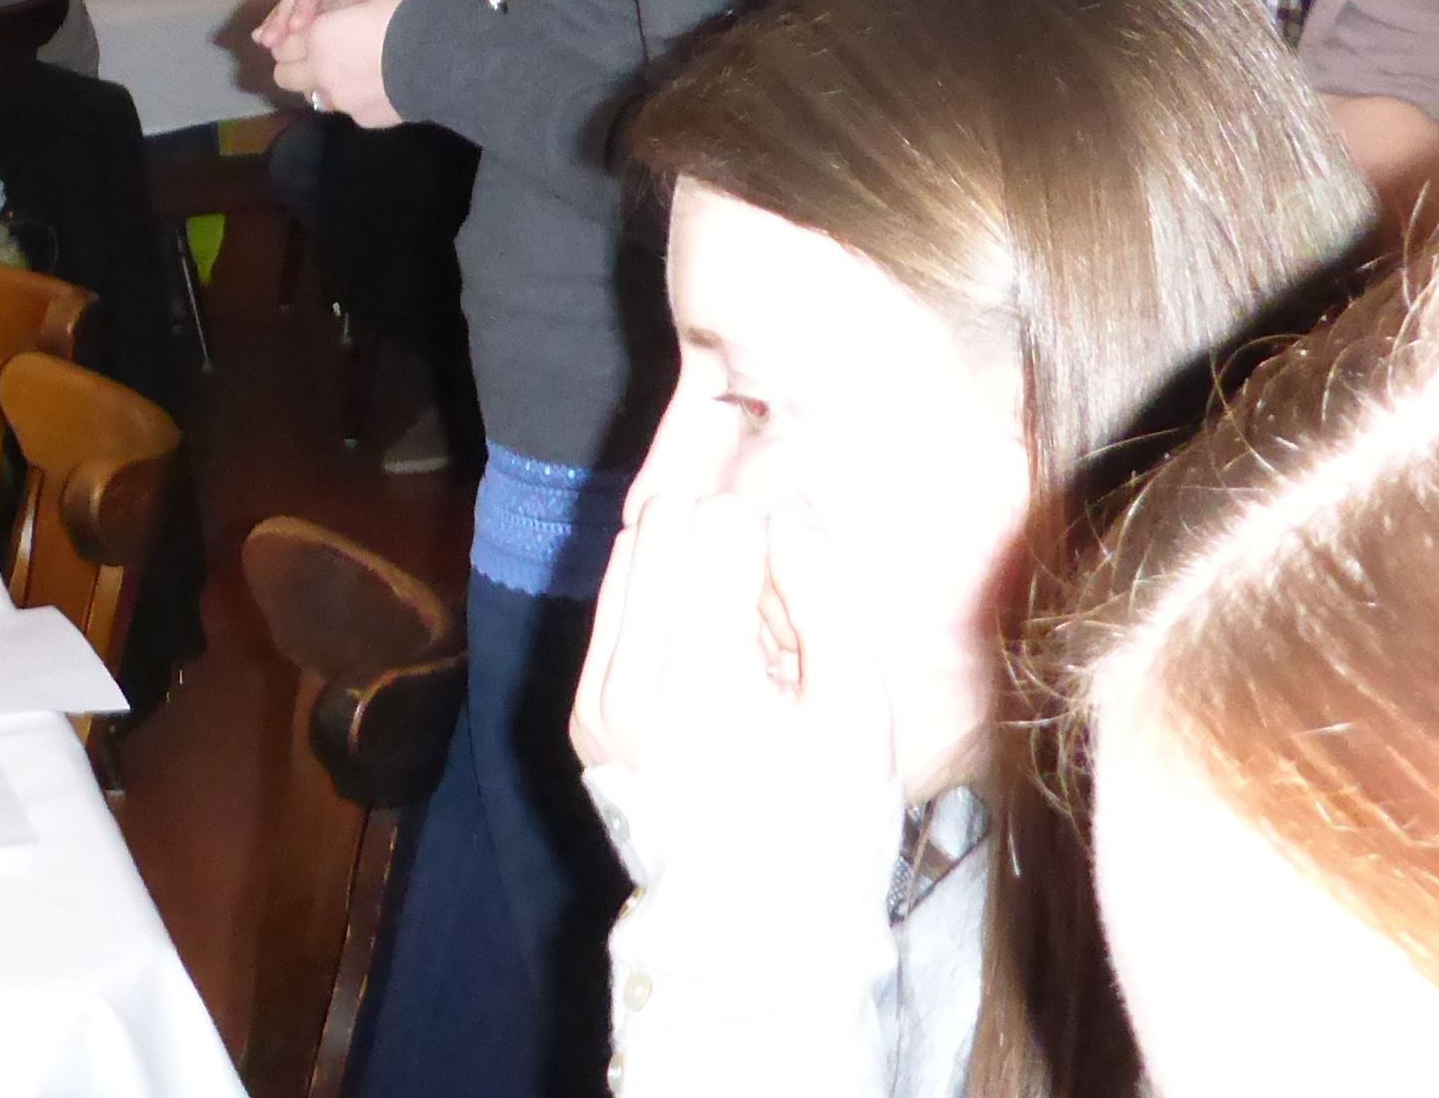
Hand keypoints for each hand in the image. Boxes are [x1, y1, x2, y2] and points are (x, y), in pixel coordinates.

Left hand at [573, 487, 898, 797]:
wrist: (752, 932)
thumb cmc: (825, 821)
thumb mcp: (858, 710)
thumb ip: (825, 594)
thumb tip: (789, 506)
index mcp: (701, 676)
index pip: (721, 516)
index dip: (772, 548)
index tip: (794, 615)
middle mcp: (628, 677)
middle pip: (666, 517)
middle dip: (721, 544)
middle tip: (764, 622)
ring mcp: (594, 696)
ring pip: (629, 549)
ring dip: (684, 568)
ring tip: (731, 643)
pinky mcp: (580, 712)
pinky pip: (611, 604)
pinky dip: (656, 606)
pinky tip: (699, 662)